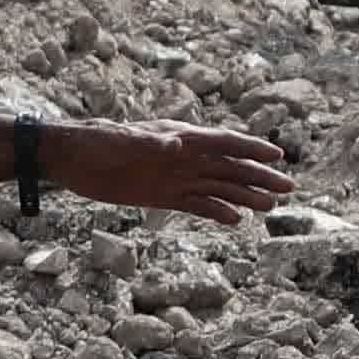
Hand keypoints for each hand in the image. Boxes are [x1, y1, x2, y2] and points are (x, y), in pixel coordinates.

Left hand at [51, 119, 291, 223]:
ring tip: (270, 207)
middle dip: (258, 176)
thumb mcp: (120, 141)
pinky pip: (195, 204)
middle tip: (288, 188)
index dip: (251, 148)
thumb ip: (148, 143)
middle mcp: (182, 157)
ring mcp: (173, 177)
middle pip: (228, 167)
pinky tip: (235, 221)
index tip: (278, 156)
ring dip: (243, 195)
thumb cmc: (95, 143)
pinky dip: (215, 212)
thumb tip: (173, 146)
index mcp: (178, 138)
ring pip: (217, 187)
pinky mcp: (161, 196)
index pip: (222, 142)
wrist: (70, 160)